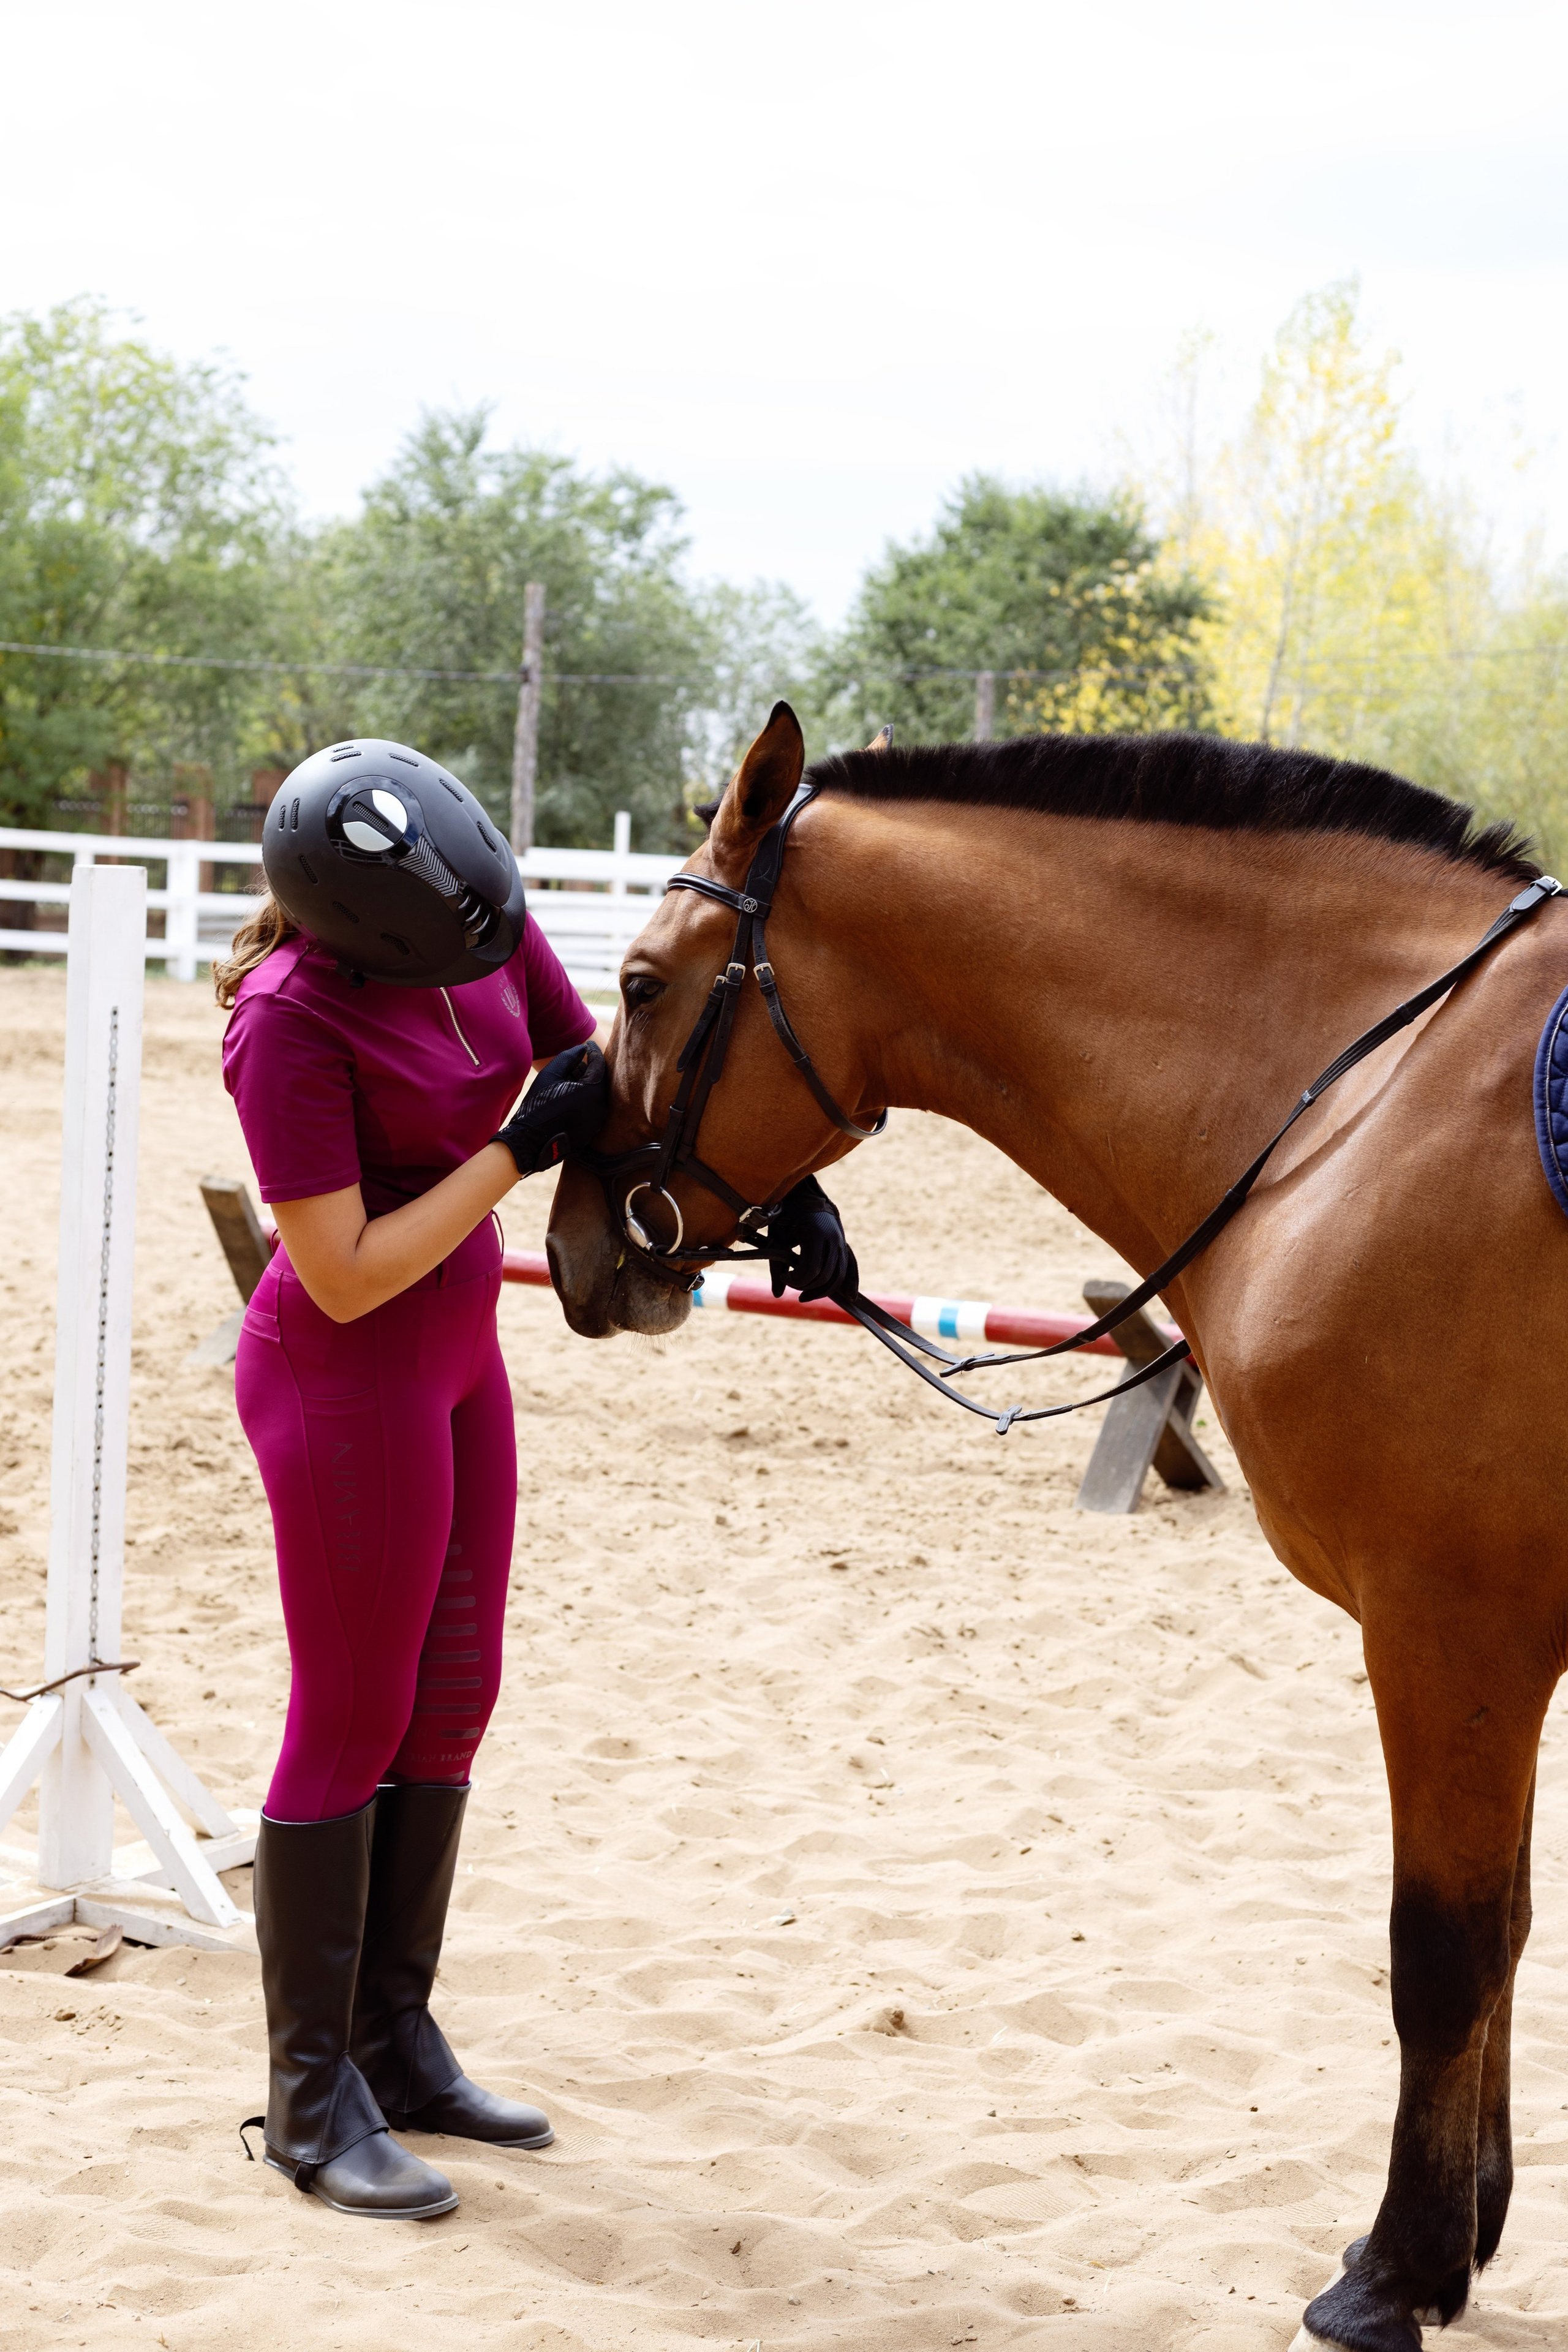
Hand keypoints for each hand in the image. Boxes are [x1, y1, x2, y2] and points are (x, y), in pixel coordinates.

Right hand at [492, 1041, 608, 1176]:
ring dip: (587, 1083)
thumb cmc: (538, 1104)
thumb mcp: (550, 1074)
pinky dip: (586, 1098)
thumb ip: (569, 1057)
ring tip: (569, 1078)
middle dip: (590, 1068)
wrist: (530, 1141)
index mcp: (592, 1091)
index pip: (600, 1064)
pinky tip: (570, 1095)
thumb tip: (583, 1049)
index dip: (593, 1051)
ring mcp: (598, 1121)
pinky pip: (594, 1108)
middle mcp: (600, 1106)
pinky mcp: (592, 1131)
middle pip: (601, 1079)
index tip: (587, 1044)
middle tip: (577, 1060)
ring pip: (598, 1094)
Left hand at [766, 1173, 857, 1302]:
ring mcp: (841, 1241)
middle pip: (826, 1276)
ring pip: (840, 1274)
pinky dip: (850, 1281)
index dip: (797, 1280)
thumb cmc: (785, 1214)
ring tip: (806, 1295)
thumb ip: (776, 1266)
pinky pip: (850, 1265)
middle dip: (808, 1286)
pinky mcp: (842, 1243)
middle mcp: (833, 1238)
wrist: (802, 1193)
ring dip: (824, 1289)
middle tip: (791, 1284)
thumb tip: (778, 1294)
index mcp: (816, 1234)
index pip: (811, 1270)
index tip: (785, 1277)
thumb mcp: (777, 1237)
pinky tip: (849, 1296)